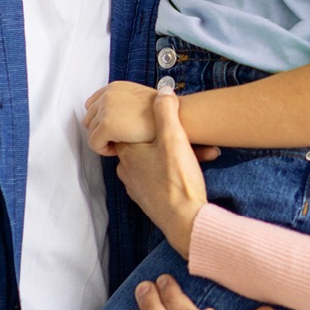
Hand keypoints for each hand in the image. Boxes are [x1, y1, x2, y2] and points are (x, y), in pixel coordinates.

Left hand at [84, 80, 161, 155]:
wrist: (177, 117)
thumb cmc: (165, 114)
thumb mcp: (141, 99)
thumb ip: (126, 103)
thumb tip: (118, 117)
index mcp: (114, 87)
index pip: (92, 105)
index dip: (102, 120)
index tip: (116, 129)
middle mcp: (107, 95)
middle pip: (88, 119)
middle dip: (101, 131)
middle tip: (120, 138)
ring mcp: (105, 109)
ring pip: (91, 133)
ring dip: (104, 140)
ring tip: (122, 143)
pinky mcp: (106, 125)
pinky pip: (94, 144)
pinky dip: (104, 150)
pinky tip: (120, 149)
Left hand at [114, 85, 207, 257]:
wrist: (185, 219)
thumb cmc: (178, 179)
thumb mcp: (175, 137)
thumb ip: (167, 110)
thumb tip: (163, 90)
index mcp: (128, 153)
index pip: (123, 129)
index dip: (139, 121)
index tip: (156, 119)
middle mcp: (126, 170)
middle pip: (136, 146)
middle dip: (154, 139)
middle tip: (176, 135)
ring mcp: (135, 188)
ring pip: (145, 164)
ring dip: (160, 158)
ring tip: (183, 154)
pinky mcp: (147, 201)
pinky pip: (152, 180)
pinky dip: (164, 174)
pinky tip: (181, 173)